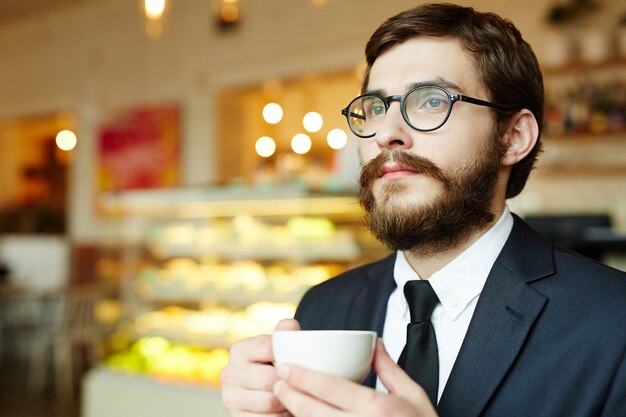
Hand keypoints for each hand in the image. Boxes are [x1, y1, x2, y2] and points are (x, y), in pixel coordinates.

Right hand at [221, 318, 300, 416]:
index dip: (287, 354)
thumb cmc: (274, 366)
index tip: (299, 359)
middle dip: (289, 382)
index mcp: (239, 350)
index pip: (267, 347)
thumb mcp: (277, 349)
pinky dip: (281, 416)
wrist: (262, 394)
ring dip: (287, 401)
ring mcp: (231, 397)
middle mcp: (229, 373)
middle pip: (269, 377)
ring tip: (296, 396)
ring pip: (269, 401)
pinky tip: (286, 410)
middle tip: (303, 383)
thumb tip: (290, 326)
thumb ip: (284, 335)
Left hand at [273, 338, 437, 416]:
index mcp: (378, 408)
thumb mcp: (414, 395)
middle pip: (314, 411)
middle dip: (291, 396)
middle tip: (276, 383)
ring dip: (295, 416)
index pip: (331, 389)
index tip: (285, 367)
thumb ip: (390, 369)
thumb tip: (375, 343)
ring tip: (283, 402)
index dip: (303, 378)